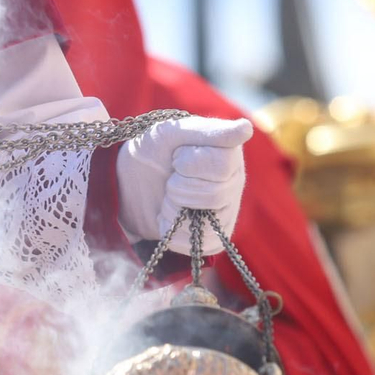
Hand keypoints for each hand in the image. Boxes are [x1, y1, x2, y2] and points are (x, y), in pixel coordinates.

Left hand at [116, 115, 251, 254]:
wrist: (129, 184)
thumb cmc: (151, 152)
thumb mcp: (169, 132)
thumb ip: (207, 131)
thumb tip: (246, 129)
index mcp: (230, 151)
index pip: (221, 165)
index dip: (189, 164)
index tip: (176, 156)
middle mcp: (235, 181)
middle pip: (215, 195)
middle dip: (179, 188)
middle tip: (170, 179)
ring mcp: (228, 210)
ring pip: (210, 224)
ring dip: (176, 212)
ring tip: (169, 198)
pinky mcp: (216, 237)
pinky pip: (205, 246)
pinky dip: (177, 235)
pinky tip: (171, 218)